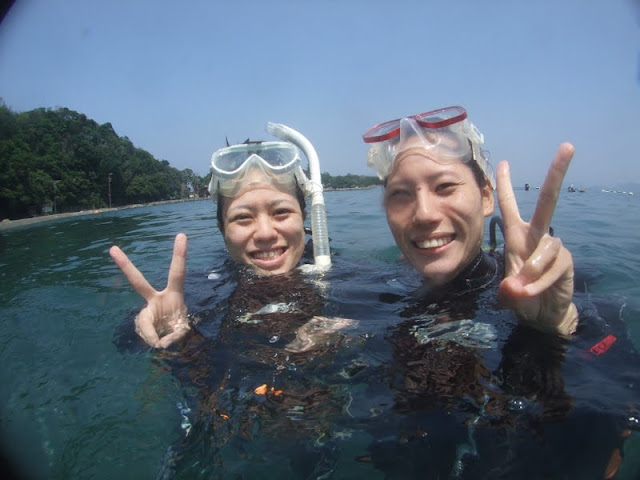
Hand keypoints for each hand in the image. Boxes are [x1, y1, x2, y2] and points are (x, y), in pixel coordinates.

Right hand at [110, 233, 189, 347]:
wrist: (174, 340)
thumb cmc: (181, 328)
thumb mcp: (184, 332)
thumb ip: (173, 336)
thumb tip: (158, 342)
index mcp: (173, 294)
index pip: (177, 272)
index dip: (180, 255)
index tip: (182, 234)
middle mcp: (156, 298)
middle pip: (137, 282)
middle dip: (125, 265)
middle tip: (112, 248)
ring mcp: (146, 310)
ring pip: (143, 322)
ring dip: (153, 334)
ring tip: (164, 342)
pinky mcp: (141, 322)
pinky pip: (143, 332)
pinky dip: (151, 339)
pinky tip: (159, 342)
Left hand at [496, 143, 577, 334]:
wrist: (543, 314)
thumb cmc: (522, 297)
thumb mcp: (508, 294)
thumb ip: (507, 291)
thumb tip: (515, 287)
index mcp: (517, 236)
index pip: (510, 207)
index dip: (506, 186)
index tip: (503, 162)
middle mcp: (536, 237)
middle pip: (548, 201)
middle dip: (556, 174)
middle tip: (568, 146)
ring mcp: (553, 247)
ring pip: (545, 247)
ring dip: (531, 271)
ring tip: (524, 290)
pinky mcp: (566, 261)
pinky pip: (552, 267)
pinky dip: (540, 283)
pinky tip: (535, 292)